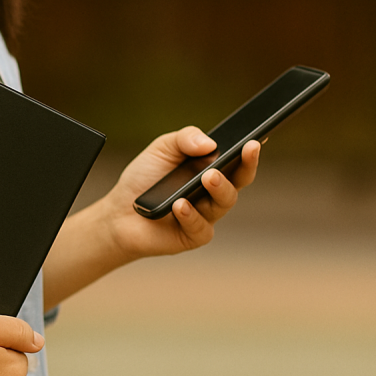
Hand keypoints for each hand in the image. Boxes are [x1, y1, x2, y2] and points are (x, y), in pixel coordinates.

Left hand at [99, 127, 259, 260]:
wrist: (119, 212)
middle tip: (245, 150)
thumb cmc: (144, 179)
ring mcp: (206, 215)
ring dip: (219, 188)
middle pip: (239, 180)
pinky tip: (179, 205)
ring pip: (225, 202)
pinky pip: (201, 227)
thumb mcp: (161, 149)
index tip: (256, 139)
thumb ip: (185, 139)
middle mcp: (213, 193)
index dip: (250, 151)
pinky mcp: (194, 236)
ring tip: (206, 177)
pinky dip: (190, 215)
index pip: (237, 160)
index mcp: (210, 169)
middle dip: (246, 165)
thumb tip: (210, 143)